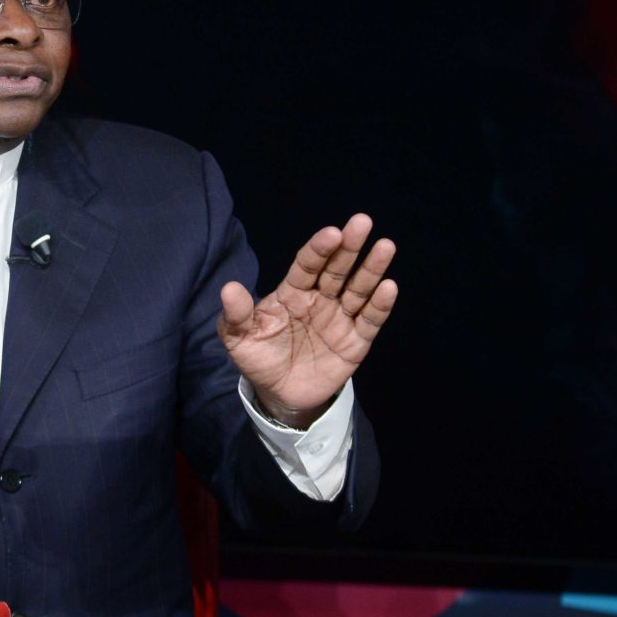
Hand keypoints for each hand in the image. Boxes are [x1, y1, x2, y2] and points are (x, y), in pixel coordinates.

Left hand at [218, 213, 397, 428]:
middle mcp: (320, 299)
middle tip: (362, 222)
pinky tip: (388, 287)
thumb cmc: (259, 358)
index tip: (332, 233)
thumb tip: (228, 289)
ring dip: (372, 269)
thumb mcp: (238, 338)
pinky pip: (369, 321)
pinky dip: (380, 305)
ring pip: (358, 289)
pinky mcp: (356, 342)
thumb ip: (236, 315)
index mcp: (293, 292)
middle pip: (337, 269)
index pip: (307, 264)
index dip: (319, 249)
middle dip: (350, 247)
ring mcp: (339, 319)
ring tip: (385, 246)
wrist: (279, 394)